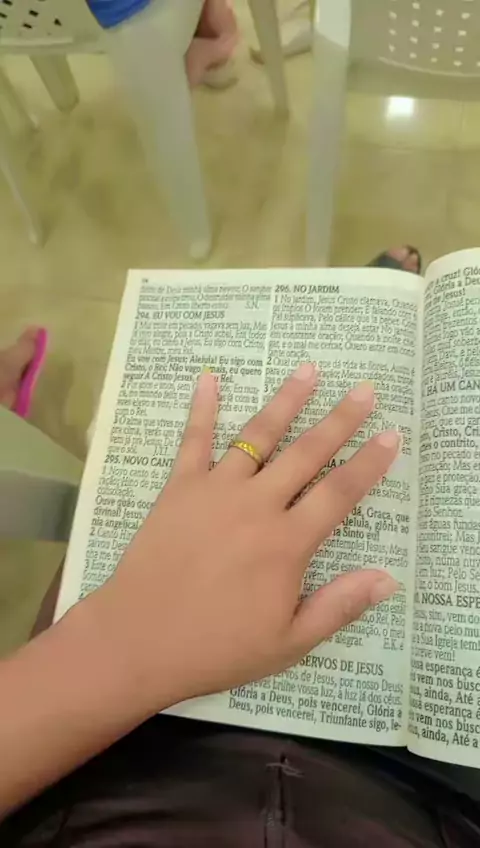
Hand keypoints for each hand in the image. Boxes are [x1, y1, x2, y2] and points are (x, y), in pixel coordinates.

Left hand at [84, 365, 399, 715]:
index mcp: (287, 544)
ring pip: (258, 436)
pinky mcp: (179, 488)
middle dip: (340, 420)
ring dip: (285, 401)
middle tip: (364, 390)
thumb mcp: (288, 642)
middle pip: (307, 454)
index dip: (368, 464)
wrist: (138, 639)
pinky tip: (208, 377)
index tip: (391, 435)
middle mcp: (257, 506)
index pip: (339, 494)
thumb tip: (388, 578)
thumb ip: (338, 607)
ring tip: (308, 370)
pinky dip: (201, 408)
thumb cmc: (216, 646)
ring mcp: (216, 491)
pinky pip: (193, 441)